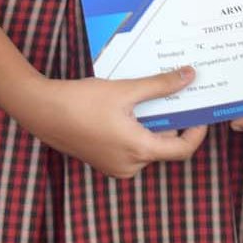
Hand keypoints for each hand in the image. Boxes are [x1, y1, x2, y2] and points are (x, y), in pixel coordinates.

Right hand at [18, 65, 208, 177]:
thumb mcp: (125, 90)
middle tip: (178, 96)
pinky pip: (132, 148)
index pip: (182, 150)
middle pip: (165, 146)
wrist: (41, 111)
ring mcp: (116, 166)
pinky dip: (138, 130)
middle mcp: (129, 165)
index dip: (197, 133)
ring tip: (152, 98)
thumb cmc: (81, 102)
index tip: (201, 114)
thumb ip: (160, 85)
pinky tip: (131, 109)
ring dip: (154, 124)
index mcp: (138, 150)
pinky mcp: (105, 161)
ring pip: (148, 146)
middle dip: (173, 122)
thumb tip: (189, 76)